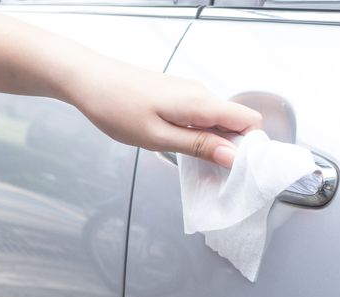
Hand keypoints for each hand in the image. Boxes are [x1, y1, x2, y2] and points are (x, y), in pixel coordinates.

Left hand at [65, 59, 261, 167]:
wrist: (88, 79)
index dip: (250, 146)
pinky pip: (203, 117)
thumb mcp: (159, 137)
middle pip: (237, 122)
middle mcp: (201, 94)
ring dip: (214, 143)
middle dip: (232, 149)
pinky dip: (200, 135)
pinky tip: (181, 146)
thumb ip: (200, 146)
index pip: (250, 120)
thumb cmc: (117, 107)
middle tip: (213, 173)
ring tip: (193, 162)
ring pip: (220, 121)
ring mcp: (190, 94)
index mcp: (201, 103)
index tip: (236, 168)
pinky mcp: (179, 96)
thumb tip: (234, 156)